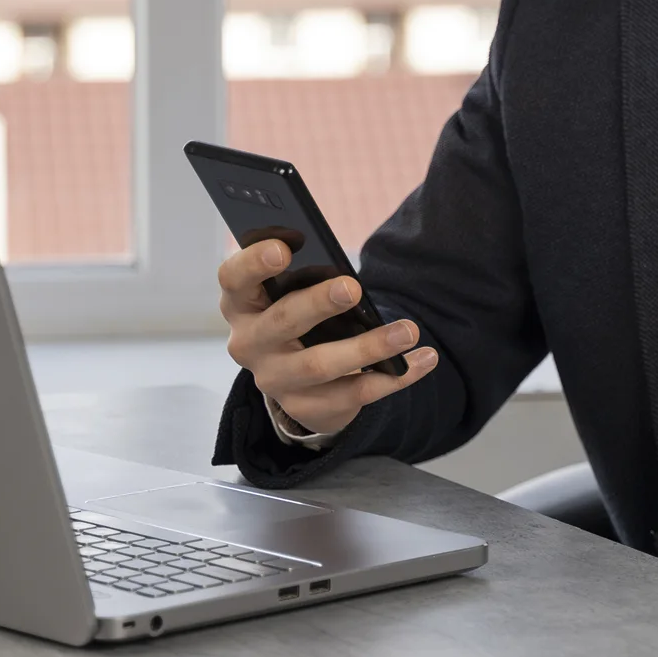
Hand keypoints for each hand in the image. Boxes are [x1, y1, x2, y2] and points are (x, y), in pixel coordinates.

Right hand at [218, 238, 438, 435]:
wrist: (297, 375)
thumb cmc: (296, 310)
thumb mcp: (287, 291)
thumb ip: (302, 273)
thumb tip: (340, 267)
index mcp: (241, 302)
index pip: (233, 278)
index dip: (252, 263)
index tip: (283, 248)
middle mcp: (249, 343)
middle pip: (281, 321)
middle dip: (318, 304)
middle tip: (352, 287)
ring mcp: (275, 380)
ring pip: (320, 365)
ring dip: (367, 347)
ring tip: (407, 331)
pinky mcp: (306, 407)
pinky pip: (354, 394)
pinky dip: (394, 376)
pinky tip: (424, 359)